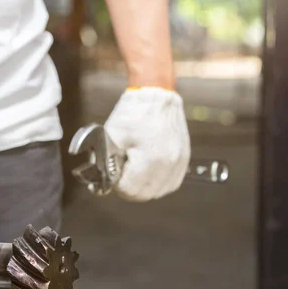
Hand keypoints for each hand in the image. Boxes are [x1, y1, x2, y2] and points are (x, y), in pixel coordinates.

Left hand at [104, 86, 190, 201]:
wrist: (156, 94)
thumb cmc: (132, 113)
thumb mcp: (111, 137)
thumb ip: (105, 163)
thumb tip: (102, 181)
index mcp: (151, 159)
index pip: (130, 190)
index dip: (116, 185)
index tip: (111, 175)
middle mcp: (169, 163)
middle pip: (145, 194)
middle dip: (129, 189)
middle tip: (120, 176)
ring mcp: (180, 161)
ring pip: (159, 191)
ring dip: (143, 188)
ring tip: (133, 172)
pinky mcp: (184, 158)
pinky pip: (171, 183)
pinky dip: (158, 183)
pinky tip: (147, 173)